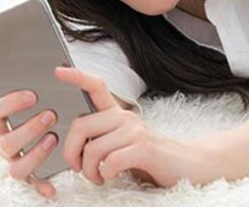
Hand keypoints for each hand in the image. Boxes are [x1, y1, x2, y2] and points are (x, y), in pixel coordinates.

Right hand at [0, 83, 57, 197]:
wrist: (10, 124)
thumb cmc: (13, 107)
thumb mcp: (3, 94)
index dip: (11, 104)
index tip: (32, 95)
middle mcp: (1, 142)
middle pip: (6, 143)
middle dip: (30, 129)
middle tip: (50, 115)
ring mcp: (13, 159)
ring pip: (16, 167)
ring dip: (35, 155)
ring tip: (53, 138)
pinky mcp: (27, 172)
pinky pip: (32, 182)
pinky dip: (41, 186)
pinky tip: (51, 187)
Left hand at [56, 67, 211, 187]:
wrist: (189, 166)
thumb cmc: (152, 158)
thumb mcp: (124, 144)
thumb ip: (102, 140)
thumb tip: (75, 149)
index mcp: (118, 115)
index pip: (96, 87)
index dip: (77, 77)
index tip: (58, 70)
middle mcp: (125, 118)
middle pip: (80, 125)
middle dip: (71, 152)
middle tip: (77, 168)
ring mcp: (135, 131)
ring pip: (94, 149)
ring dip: (90, 171)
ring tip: (99, 178)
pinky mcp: (145, 148)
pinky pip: (111, 161)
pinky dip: (106, 174)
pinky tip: (111, 177)